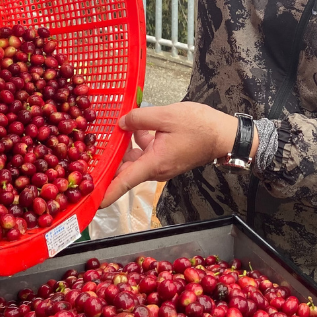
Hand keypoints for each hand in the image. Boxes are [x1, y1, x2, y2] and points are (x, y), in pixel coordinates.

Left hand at [101, 103, 253, 207]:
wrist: (225, 135)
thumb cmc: (200, 127)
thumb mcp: (167, 115)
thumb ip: (140, 118)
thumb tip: (121, 122)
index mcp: (155, 163)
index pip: (125, 182)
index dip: (106, 192)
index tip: (91, 201)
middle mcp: (156, 169)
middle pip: (126, 169)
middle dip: (110, 159)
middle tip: (92, 147)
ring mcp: (162, 165)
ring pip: (135, 159)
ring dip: (125, 146)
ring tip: (116, 127)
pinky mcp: (167, 158)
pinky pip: (146, 153)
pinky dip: (138, 142)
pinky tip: (137, 124)